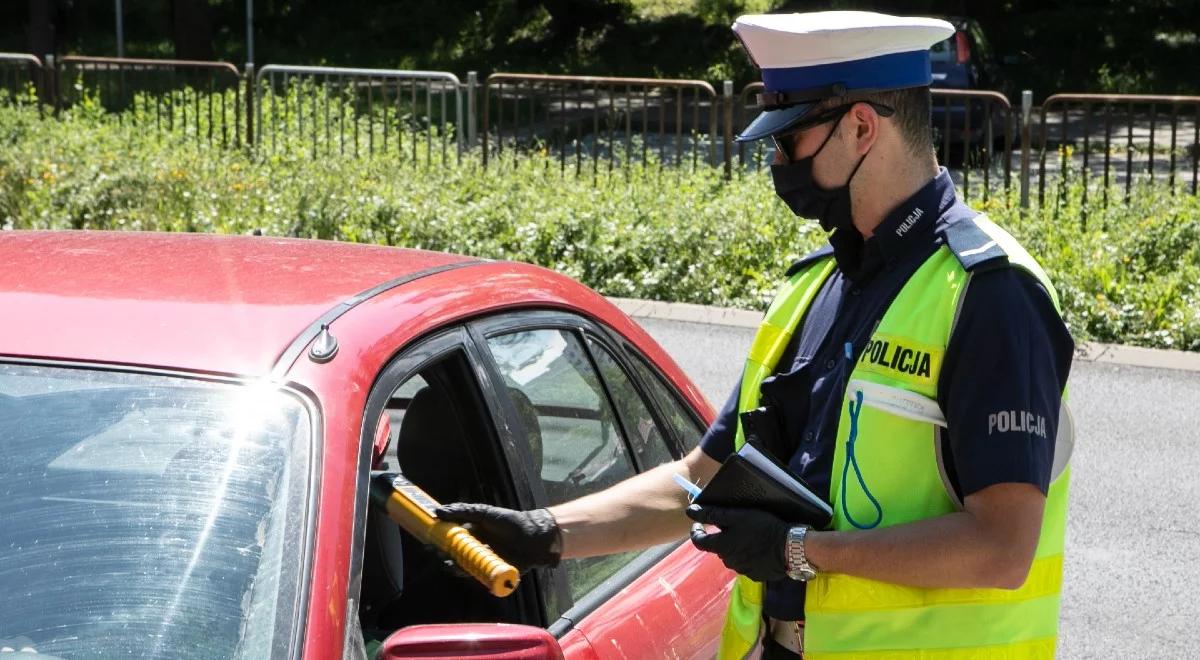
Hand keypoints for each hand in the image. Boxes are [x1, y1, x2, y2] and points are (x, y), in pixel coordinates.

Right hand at [435, 503, 561, 571]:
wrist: (535, 537)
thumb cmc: (511, 522)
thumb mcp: (486, 514)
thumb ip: (463, 512)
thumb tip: (437, 511)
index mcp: (473, 534)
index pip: (450, 539)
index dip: (438, 542)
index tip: (428, 542)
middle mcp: (476, 549)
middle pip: (454, 556)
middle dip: (443, 556)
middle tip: (438, 554)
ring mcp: (484, 562)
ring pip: (464, 568)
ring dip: (454, 567)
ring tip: (449, 563)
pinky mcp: (492, 573)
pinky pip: (478, 577)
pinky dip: (471, 575)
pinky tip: (465, 570)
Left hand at [686, 504, 790, 581]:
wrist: (790, 548)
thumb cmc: (762, 528)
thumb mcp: (737, 516)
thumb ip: (712, 514)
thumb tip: (690, 511)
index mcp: (721, 547)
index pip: (698, 541)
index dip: (696, 530)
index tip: (698, 522)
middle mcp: (728, 561)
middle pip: (717, 548)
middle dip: (720, 537)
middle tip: (732, 524)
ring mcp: (742, 570)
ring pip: (732, 556)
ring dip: (735, 547)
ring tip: (748, 535)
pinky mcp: (756, 575)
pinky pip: (746, 564)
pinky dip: (748, 555)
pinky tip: (759, 548)